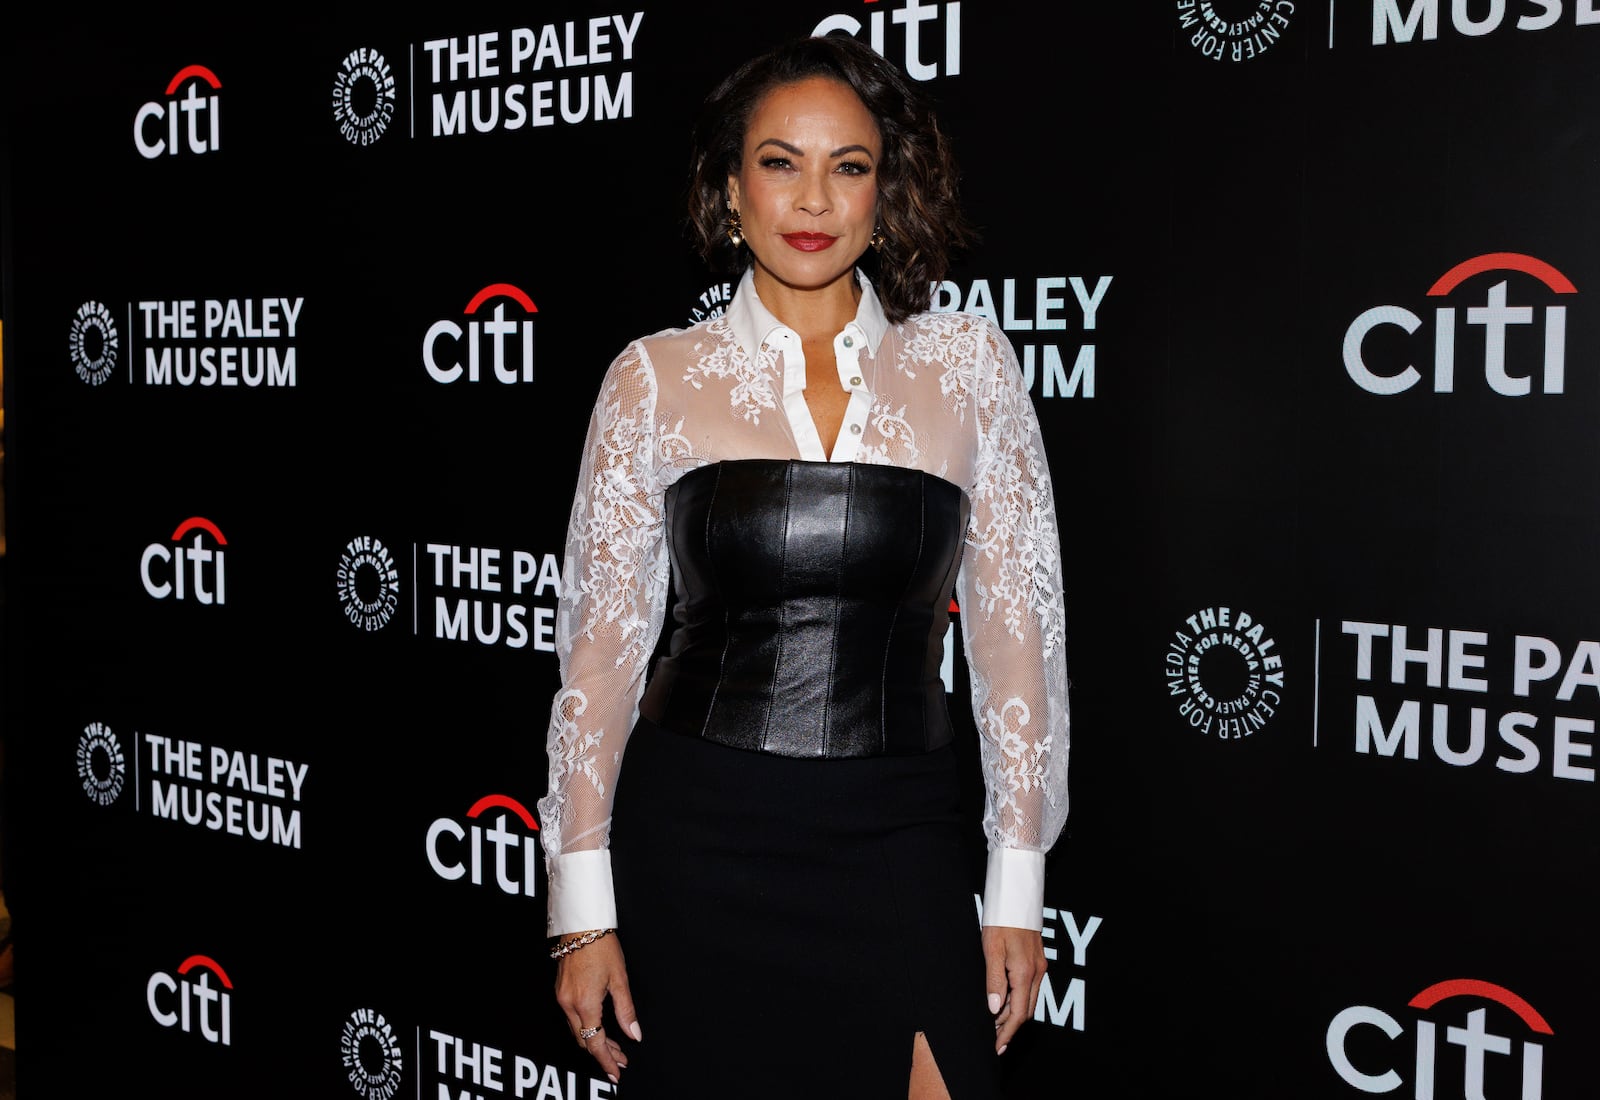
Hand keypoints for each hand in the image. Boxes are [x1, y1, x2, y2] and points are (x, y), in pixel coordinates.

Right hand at [554, 934, 640, 1082]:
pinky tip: (600, 1028)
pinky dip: (586, 1028)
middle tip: (621, 1060)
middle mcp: (568, 1004)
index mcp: (585, 1003)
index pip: (595, 1043)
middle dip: (603, 1053)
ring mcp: (562, 998)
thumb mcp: (620, 979)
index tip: (616, 1072)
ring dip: (594, 1041)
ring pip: (577, 1031)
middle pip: (584, 1040)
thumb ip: (626, 1010)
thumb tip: (634, 1034)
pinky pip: (572, 1019)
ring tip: (615, 1048)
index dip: (606, 1060)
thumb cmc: (602, 946)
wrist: (581, 925)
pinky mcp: (560, 991)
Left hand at [982, 924, 1045, 1054]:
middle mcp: (1036, 972)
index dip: (1007, 1032)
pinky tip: (1006, 1003)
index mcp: (1024, 972)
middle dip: (1010, 1028)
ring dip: (1014, 1014)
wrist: (1016, 898)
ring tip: (996, 1026)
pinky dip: (1018, 1000)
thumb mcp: (991, 950)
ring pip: (1029, 1000)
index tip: (997, 1046)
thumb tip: (995, 1009)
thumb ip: (993, 980)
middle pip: (1026, 1010)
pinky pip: (1029, 988)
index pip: (1018, 1013)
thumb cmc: (1001, 921)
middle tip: (994, 1041)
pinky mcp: (1037, 960)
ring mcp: (1039, 966)